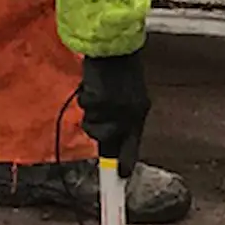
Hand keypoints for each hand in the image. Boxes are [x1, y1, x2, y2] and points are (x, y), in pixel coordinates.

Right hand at [78, 48, 150, 165]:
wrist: (114, 46)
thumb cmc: (122, 69)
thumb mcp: (130, 96)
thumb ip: (124, 118)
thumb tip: (110, 144)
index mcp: (140, 113)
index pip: (133, 147)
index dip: (126, 163)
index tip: (121, 177)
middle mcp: (129, 115)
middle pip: (106, 141)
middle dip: (99, 132)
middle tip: (98, 113)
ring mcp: (113, 108)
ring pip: (92, 126)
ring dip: (91, 112)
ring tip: (98, 92)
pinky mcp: (98, 99)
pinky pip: (84, 108)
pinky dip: (85, 97)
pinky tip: (94, 84)